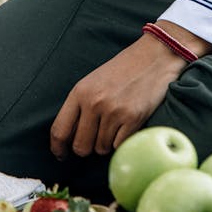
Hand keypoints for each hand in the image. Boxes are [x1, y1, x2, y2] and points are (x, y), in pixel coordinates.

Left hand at [49, 24, 211, 159]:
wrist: (153, 57)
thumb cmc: (122, 70)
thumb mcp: (93, 82)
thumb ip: (79, 106)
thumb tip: (68, 139)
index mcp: (80, 92)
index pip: (59, 130)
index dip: (58, 148)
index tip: (61, 155)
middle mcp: (94, 102)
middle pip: (80, 146)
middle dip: (86, 148)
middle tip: (95, 139)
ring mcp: (114, 111)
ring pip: (101, 148)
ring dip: (107, 143)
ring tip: (115, 123)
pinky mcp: (133, 119)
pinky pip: (119, 146)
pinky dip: (122, 141)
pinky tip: (127, 124)